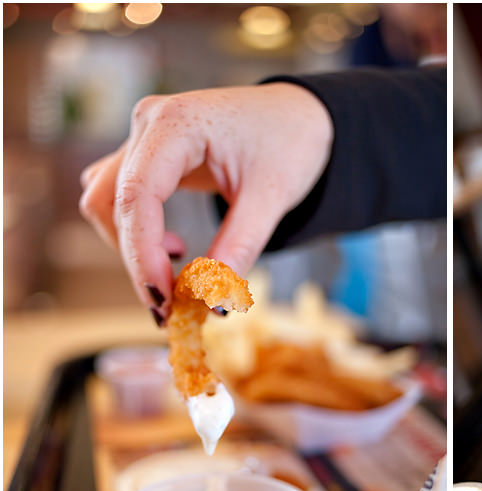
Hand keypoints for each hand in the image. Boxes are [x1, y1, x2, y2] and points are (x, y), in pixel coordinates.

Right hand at [79, 83, 332, 320]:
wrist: (301, 116)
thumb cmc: (290, 144)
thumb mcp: (272, 197)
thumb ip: (240, 246)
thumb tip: (215, 304)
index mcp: (177, 123)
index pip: (138, 196)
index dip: (143, 254)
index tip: (164, 300)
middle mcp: (148, 123)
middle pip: (115, 204)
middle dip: (140, 262)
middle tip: (171, 310)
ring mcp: (144, 137)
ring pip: (108, 202)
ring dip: (133, 249)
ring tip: (179, 279)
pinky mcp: (148, 155)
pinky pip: (121, 197)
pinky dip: (139, 232)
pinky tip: (176, 249)